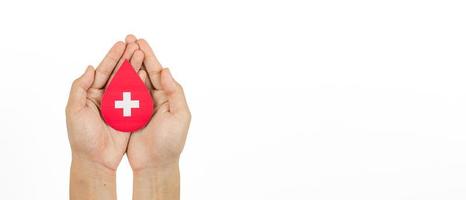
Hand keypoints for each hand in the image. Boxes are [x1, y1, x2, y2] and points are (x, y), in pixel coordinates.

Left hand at [66, 35, 142, 198]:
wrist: (96, 160)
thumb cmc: (81, 137)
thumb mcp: (74, 110)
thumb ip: (79, 88)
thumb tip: (90, 68)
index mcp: (91, 94)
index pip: (103, 71)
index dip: (112, 57)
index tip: (121, 44)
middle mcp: (105, 97)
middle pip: (118, 73)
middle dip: (126, 58)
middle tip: (136, 43)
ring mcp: (118, 105)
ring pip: (128, 82)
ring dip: (135, 68)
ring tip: (143, 54)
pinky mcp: (129, 114)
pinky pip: (136, 97)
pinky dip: (141, 85)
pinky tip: (147, 74)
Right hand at [126, 38, 190, 199]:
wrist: (155, 164)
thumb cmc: (171, 142)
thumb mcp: (180, 116)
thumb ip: (175, 92)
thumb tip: (165, 70)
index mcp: (168, 97)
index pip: (157, 72)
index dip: (149, 56)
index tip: (139, 42)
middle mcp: (155, 98)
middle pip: (144, 72)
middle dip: (136, 55)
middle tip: (128, 39)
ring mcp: (141, 106)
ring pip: (133, 81)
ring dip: (126, 65)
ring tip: (119, 50)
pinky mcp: (129, 115)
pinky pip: (123, 95)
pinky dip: (118, 83)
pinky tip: (111, 72)